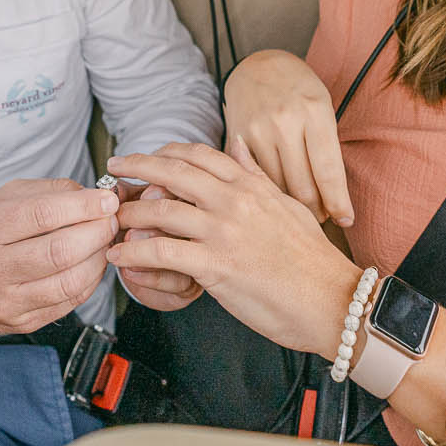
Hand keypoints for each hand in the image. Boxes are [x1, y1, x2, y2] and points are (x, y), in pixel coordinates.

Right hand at [0, 178, 121, 333]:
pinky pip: (68, 303)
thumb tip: (90, 195)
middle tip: (111, 220)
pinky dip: (90, 281)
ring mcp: (5, 301)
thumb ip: (46, 192)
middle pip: (59, 252)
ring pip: (69, 282)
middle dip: (96, 232)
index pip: (41, 216)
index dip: (81, 206)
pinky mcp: (20, 323)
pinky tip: (92, 264)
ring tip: (105, 242)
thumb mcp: (0, 201)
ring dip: (98, 259)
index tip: (106, 199)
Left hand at [106, 143, 359, 355]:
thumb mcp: (288, 204)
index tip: (146, 157)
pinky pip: (162, 253)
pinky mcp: (215, 265)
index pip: (198, 155)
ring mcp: (223, 231)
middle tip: (114, 170)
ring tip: (113, 220)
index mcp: (250, 185)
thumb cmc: (312, 259)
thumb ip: (258, 175)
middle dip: (137, 168)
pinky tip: (119, 255)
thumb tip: (239, 145)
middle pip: (172, 172)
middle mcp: (234, 201)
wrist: (332, 300)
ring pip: (161, 210)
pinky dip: (134, 253)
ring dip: (130, 214)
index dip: (165, 152)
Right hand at [223, 49, 353, 226]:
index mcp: (315, 111)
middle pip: (303, 186)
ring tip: (304, 210)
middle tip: (323, 218)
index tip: (346, 220)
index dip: (338, 202)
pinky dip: (269, 192)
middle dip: (317, 210)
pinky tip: (278, 198)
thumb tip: (333, 200)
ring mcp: (258, 130)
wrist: (257, 67)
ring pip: (278, 187)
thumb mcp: (322, 108)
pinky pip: (256, 179)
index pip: (328, 171)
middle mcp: (285, 121)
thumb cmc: (299, 91)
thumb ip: (326, 149)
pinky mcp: (237, 138)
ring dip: (293, 206)